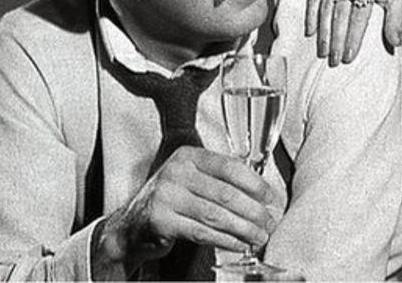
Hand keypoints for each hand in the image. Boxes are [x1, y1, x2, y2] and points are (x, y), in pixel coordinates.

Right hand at [93, 147, 278, 267]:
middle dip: (254, 211)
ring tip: (259, 236)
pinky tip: (239, 244)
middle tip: (269, 222)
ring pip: (216, 215)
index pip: (229, 166)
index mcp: (188, 157)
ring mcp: (165, 196)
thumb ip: (220, 180)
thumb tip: (262, 194)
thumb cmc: (170, 202)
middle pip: (226, 193)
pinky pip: (202, 232)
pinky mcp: (160, 221)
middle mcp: (175, 172)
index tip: (271, 198)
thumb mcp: (191, 181)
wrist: (131, 227)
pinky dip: (225, 240)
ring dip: (243, 229)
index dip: (255, 184)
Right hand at [305, 0, 401, 65]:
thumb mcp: (400, 0)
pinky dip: (311, 15)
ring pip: (325, 7)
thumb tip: (395, 42)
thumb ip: (397, 21)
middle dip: (336, 40)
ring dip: (323, 32)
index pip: (359, 15)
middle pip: (340, 13)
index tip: (349, 57)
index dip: (353, 38)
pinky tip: (311, 32)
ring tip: (323, 52)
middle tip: (334, 60)